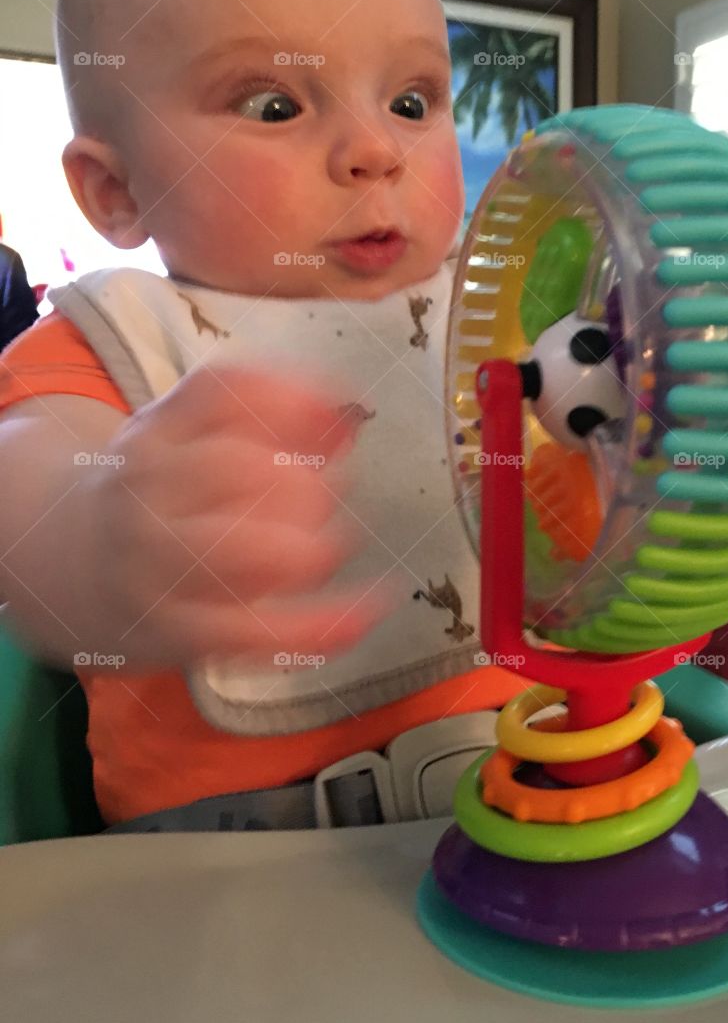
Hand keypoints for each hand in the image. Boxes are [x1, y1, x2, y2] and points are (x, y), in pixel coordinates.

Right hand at [75, 365, 396, 665]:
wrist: (66, 568)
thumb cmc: (159, 494)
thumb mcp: (192, 436)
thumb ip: (270, 418)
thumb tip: (346, 422)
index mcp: (156, 430)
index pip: (222, 392)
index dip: (292, 398)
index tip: (334, 415)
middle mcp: (146, 489)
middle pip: (239, 469)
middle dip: (308, 484)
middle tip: (326, 496)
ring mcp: (152, 562)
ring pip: (247, 549)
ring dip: (312, 547)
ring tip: (325, 549)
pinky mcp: (171, 630)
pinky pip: (255, 631)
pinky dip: (320, 625)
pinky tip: (367, 613)